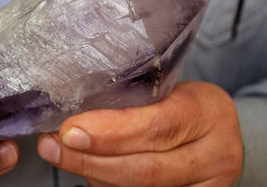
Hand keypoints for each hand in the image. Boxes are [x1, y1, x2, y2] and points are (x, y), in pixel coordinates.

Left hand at [38, 81, 242, 185]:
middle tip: (52, 148)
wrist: (214, 128)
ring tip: (62, 156)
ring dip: (94, 174)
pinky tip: (88, 169)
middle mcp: (214, 153)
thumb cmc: (183, 102)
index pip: (156, 126)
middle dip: (90, 161)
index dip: (109, 134)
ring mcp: (208, 185)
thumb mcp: (166, 89)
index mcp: (206, 112)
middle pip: (146, 168)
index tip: (68, 132)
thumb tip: (73, 118)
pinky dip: (108, 184)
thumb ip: (129, 103)